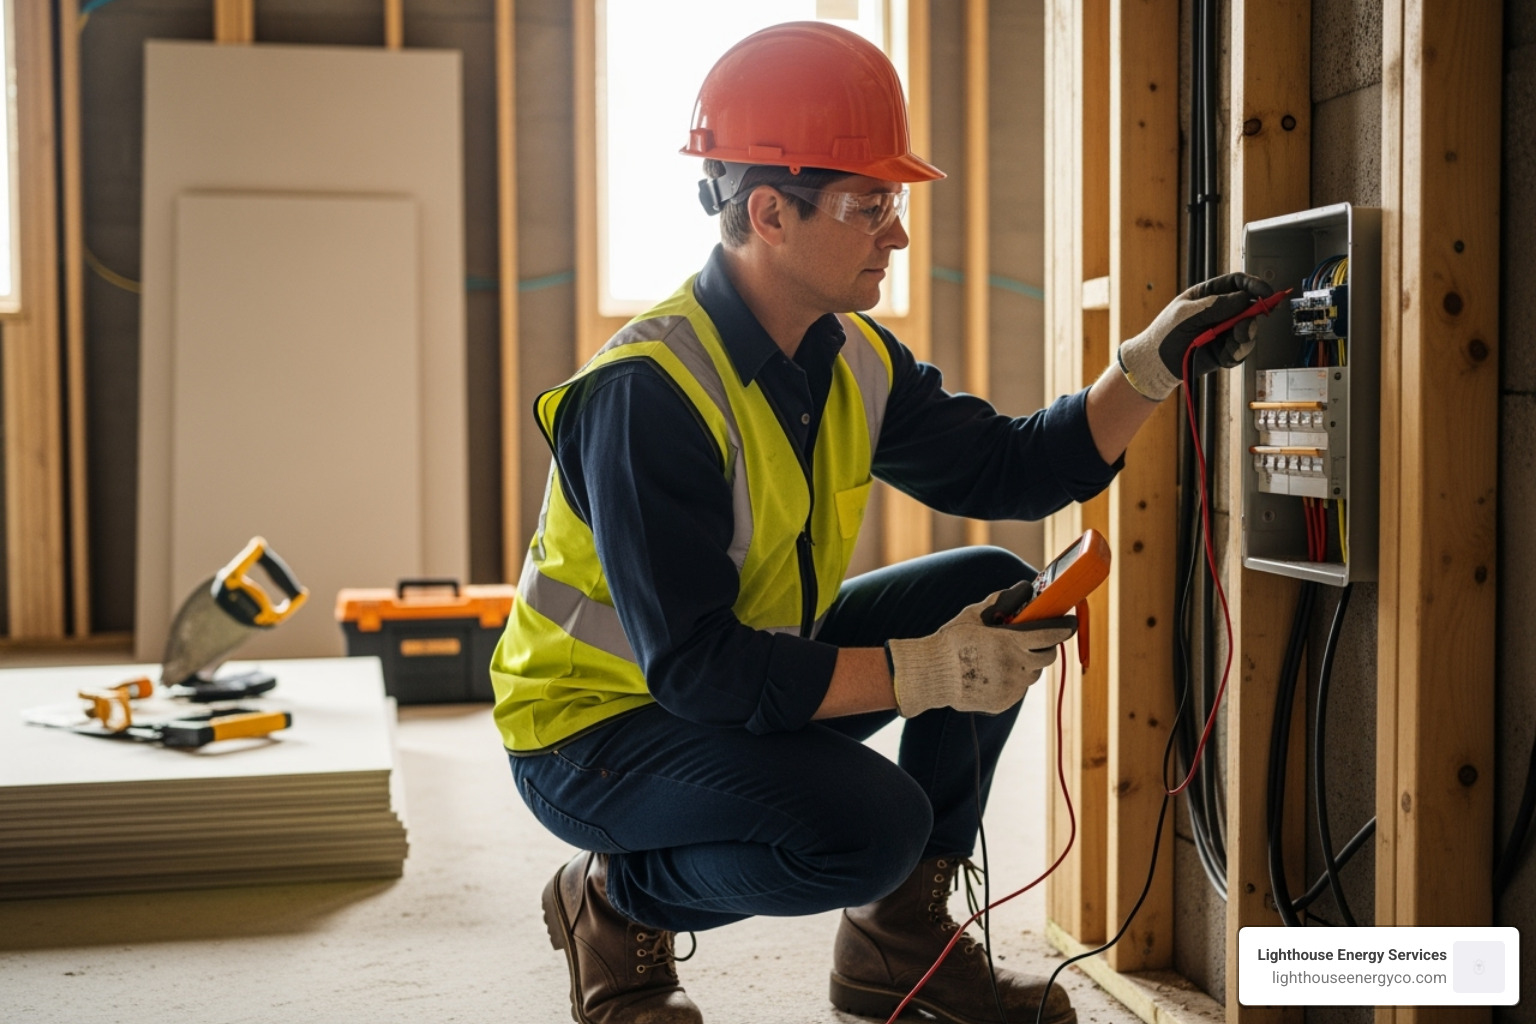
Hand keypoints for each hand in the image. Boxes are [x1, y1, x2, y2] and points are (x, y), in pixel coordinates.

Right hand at [886, 595, 1077, 716]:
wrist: (932, 675)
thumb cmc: (953, 640)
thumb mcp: (975, 613)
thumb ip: (1004, 600)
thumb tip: (1025, 587)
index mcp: (1010, 642)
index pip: (1050, 635)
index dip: (1065, 628)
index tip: (1071, 622)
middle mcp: (1015, 667)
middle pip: (1047, 656)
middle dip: (1046, 646)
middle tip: (1036, 639)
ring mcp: (1011, 687)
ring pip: (1033, 674)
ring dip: (1027, 663)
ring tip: (1005, 656)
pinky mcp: (1004, 702)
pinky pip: (1018, 688)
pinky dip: (1013, 679)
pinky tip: (993, 672)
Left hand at [1116, 272, 1275, 400]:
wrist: (1156, 364)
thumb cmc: (1164, 334)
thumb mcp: (1186, 313)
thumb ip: (1215, 305)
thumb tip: (1243, 298)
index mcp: (1209, 295)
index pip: (1238, 283)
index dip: (1255, 285)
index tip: (1267, 292)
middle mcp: (1221, 312)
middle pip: (1250, 307)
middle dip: (1254, 314)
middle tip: (1250, 322)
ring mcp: (1225, 331)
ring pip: (1249, 330)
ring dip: (1246, 335)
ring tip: (1235, 339)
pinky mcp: (1225, 351)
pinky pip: (1240, 351)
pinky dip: (1237, 352)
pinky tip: (1226, 353)